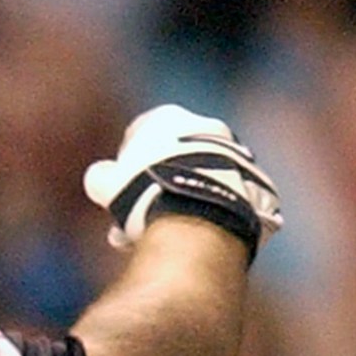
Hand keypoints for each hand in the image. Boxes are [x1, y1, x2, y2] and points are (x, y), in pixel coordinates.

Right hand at [82, 105, 282, 259]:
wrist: (201, 214)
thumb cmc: (146, 193)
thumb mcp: (109, 185)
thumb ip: (102, 178)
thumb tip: (99, 179)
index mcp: (170, 118)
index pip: (142, 133)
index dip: (128, 162)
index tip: (121, 189)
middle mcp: (208, 128)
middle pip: (175, 159)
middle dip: (157, 187)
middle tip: (139, 221)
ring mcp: (236, 154)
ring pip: (202, 180)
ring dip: (183, 203)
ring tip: (166, 236)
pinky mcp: (257, 183)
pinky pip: (228, 199)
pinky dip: (213, 214)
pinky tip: (197, 238)